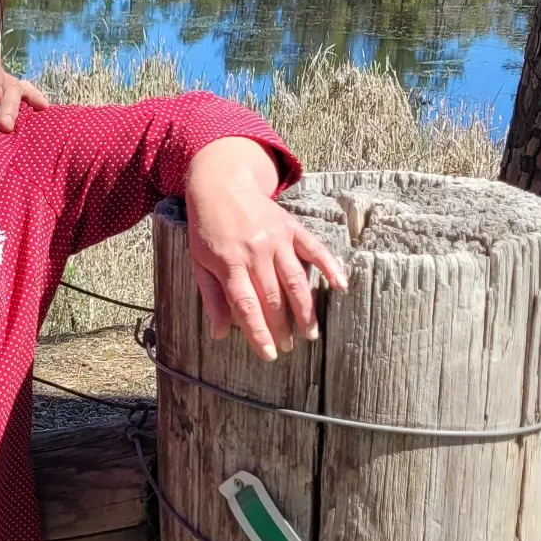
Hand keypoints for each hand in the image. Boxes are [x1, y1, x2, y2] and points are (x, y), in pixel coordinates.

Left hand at [183, 137, 346, 359]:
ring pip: (296, 281)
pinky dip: (330, 267)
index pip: (246, 306)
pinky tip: (341, 286)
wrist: (221, 186)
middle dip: (282, 327)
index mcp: (229, 263)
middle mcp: (255, 252)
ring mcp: (277, 239)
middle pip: (273, 298)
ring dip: (305, 310)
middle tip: (288, 347)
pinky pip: (315, 250)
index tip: (268, 354)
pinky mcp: (293, 228)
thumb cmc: (207, 230)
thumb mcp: (199, 262)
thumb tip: (219, 334)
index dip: (258, 333)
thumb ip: (211, 298)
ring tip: (310, 333)